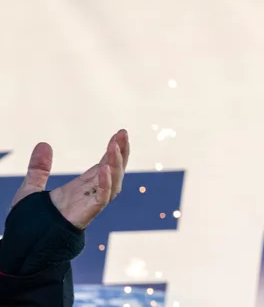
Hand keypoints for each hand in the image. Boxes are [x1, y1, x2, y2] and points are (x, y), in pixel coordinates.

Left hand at [9, 130, 129, 229]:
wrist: (25, 245)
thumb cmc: (31, 221)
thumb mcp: (31, 187)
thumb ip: (39, 168)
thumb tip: (43, 144)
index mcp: (81, 187)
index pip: (105, 165)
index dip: (114, 150)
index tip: (120, 133)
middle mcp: (90, 194)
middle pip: (115, 171)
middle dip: (121, 152)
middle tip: (123, 133)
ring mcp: (89, 204)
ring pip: (113, 183)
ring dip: (116, 164)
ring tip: (114, 146)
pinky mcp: (86, 214)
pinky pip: (102, 199)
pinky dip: (105, 184)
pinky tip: (104, 169)